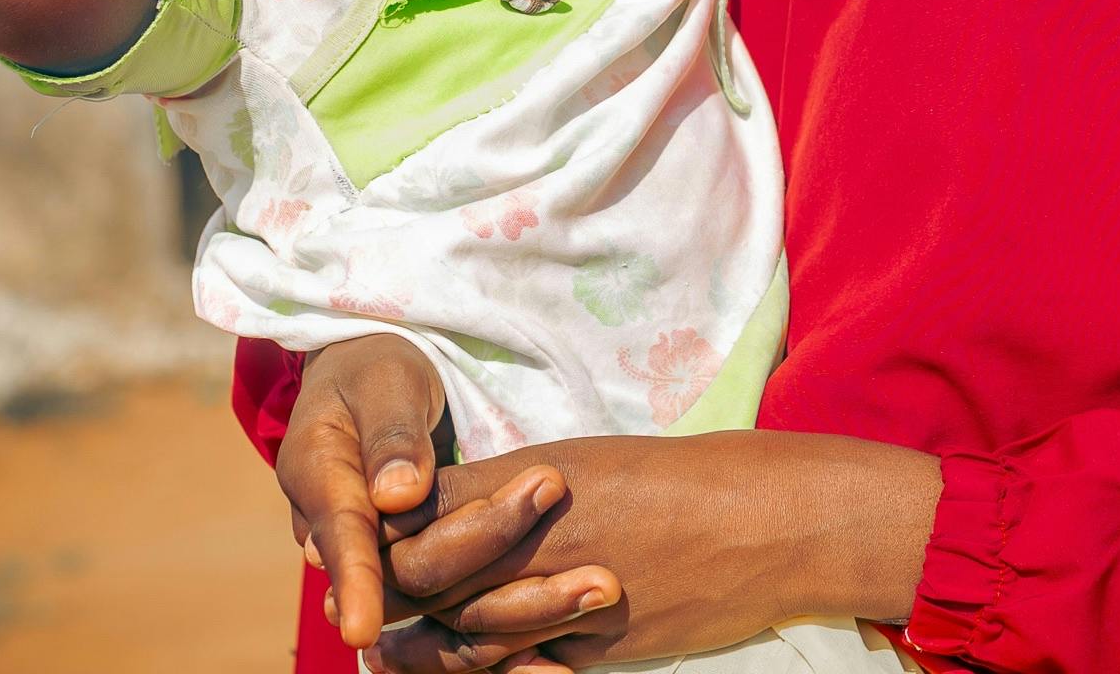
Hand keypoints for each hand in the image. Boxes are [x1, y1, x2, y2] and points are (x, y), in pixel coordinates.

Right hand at [273, 335, 618, 654]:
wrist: (374, 382)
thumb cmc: (379, 371)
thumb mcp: (385, 384)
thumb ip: (392, 435)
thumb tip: (398, 496)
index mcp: (321, 480)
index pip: (344, 538)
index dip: (356, 582)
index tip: (364, 630)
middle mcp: (344, 536)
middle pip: (405, 577)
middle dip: (483, 580)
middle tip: (572, 571)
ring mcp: (383, 561)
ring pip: (434, 606)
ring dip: (509, 615)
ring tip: (592, 595)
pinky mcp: (423, 574)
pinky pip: (455, 619)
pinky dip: (505, 639)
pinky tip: (559, 658)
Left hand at [370, 431, 942, 670]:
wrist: (762, 518)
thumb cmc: (683, 478)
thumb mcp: (593, 465)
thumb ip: (522, 491)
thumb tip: (465, 509)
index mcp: (528, 486)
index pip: (424, 518)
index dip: (386, 538)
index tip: (367, 542)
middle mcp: (532, 544)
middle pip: (428, 582)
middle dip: (387, 600)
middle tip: (358, 615)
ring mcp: (561, 601)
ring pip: (466, 635)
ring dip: (423, 649)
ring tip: (386, 654)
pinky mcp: (593, 648)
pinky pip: (524, 669)